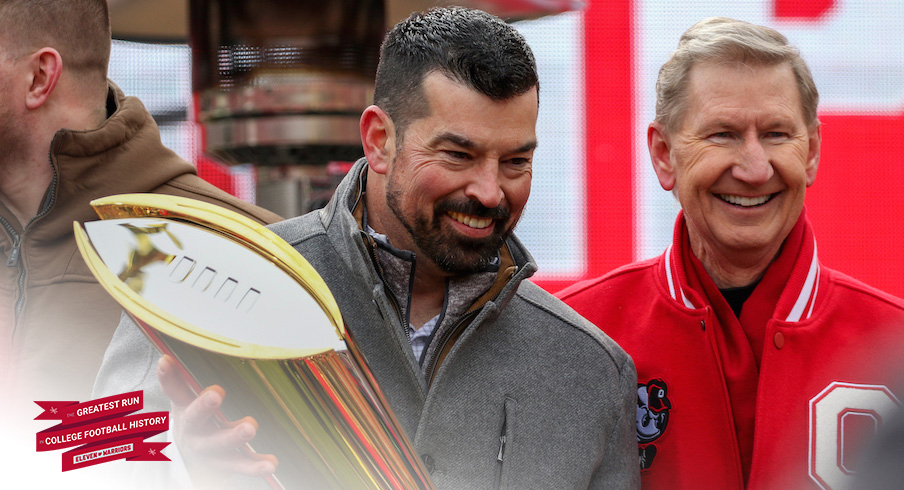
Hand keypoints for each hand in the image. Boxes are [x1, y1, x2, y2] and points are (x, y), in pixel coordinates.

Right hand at [157, 355, 277, 486]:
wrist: (191, 460)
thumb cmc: (193, 421)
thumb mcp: (183, 402)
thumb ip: (177, 382)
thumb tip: (165, 358)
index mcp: (185, 412)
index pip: (175, 392)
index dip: (169, 378)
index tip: (166, 361)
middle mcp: (195, 432)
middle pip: (196, 420)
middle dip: (204, 406)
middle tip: (216, 392)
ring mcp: (211, 451)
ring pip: (220, 445)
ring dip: (235, 436)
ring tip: (250, 427)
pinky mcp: (228, 464)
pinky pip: (242, 465)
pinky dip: (256, 466)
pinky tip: (271, 463)